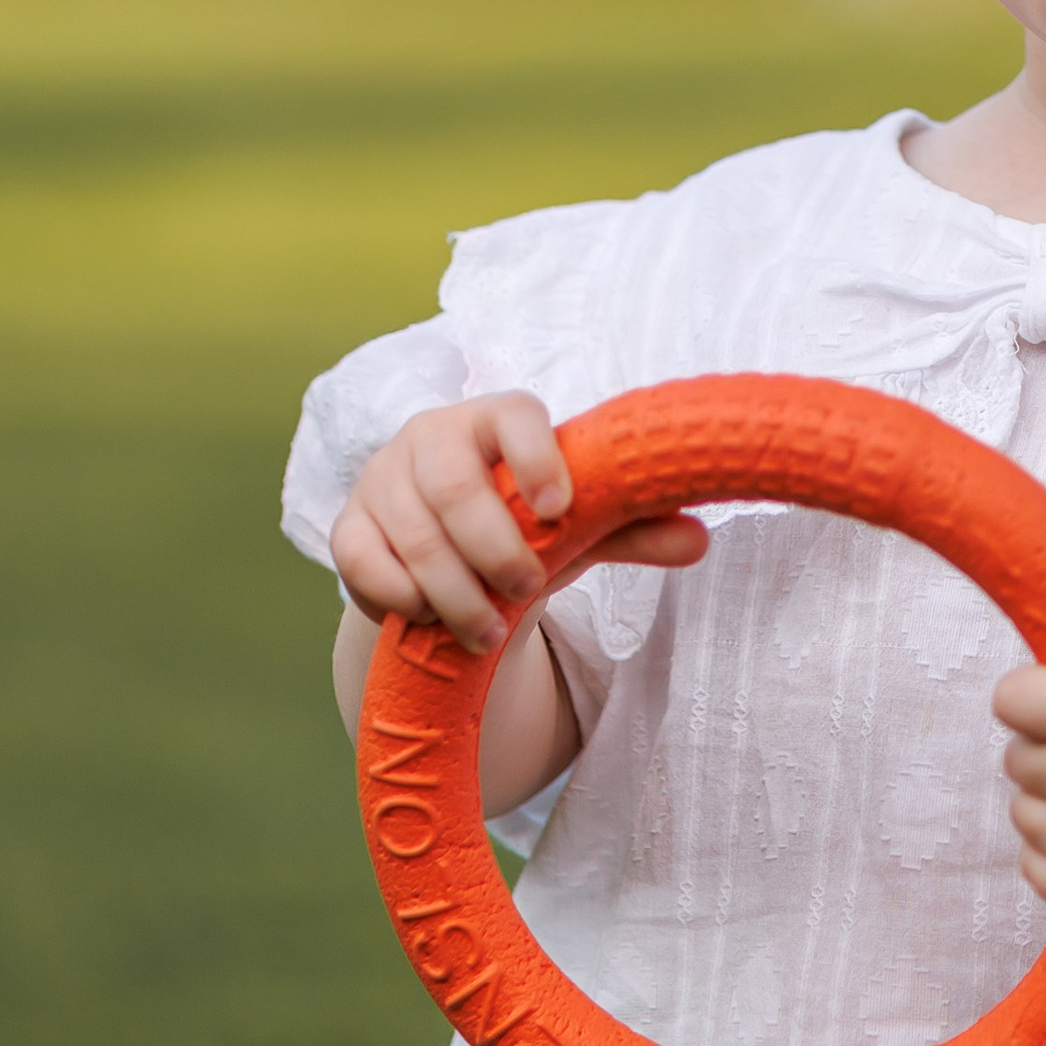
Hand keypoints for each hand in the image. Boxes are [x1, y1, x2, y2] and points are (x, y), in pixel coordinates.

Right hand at [331, 393, 708, 652]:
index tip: (560, 507)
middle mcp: (432, 436)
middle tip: (526, 593)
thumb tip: (698, 542)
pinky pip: (362, 562)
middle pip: (456, 485)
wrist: (443, 538)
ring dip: (455, 591)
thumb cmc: (520, 517)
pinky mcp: (347, 526)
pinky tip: (429, 618)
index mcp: (494, 418)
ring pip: (414, 534)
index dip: (537, 455)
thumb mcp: (574, 522)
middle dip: (494, 548)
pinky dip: (399, 596)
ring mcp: (383, 478)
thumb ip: (630, 527)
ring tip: (488, 632)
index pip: (513, 414)